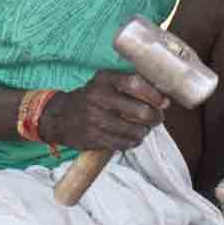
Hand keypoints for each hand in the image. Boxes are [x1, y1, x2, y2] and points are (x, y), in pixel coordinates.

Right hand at [38, 71, 168, 151]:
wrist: (59, 116)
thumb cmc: (90, 97)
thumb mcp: (104, 82)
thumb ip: (130, 83)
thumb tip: (163, 96)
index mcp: (103, 80)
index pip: (135, 83)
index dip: (154, 95)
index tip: (163, 102)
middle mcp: (98, 98)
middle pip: (140, 111)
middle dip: (155, 117)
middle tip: (156, 118)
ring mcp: (95, 120)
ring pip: (135, 131)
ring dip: (144, 132)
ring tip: (143, 129)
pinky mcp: (93, 139)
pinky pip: (123, 144)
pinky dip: (132, 142)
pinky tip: (130, 137)